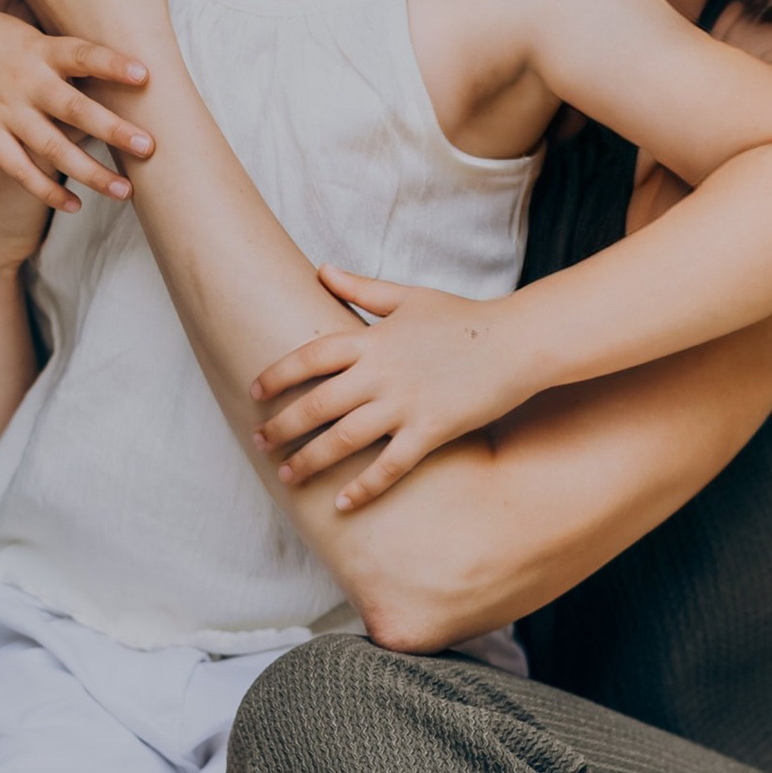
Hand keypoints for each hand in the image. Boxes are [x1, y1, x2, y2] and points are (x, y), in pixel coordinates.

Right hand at [0, 5, 152, 215]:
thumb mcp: (17, 29)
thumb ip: (55, 43)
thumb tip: (98, 29)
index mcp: (35, 48)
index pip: (81, 55)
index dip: (112, 64)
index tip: (145, 74)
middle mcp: (23, 80)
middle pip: (75, 108)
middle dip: (114, 129)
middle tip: (150, 146)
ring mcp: (3, 111)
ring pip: (53, 147)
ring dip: (91, 171)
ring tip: (125, 191)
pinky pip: (21, 169)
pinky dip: (48, 189)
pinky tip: (76, 204)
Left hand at [249, 267, 526, 506]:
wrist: (517, 341)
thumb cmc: (463, 317)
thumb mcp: (409, 296)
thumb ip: (361, 288)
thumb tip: (321, 269)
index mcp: (372, 339)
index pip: (310, 357)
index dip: (277, 376)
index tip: (254, 393)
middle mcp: (381, 374)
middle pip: (317, 404)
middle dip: (282, 426)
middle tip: (259, 442)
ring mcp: (405, 404)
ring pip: (344, 439)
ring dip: (310, 461)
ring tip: (287, 476)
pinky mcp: (431, 431)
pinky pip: (389, 466)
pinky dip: (364, 487)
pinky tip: (341, 503)